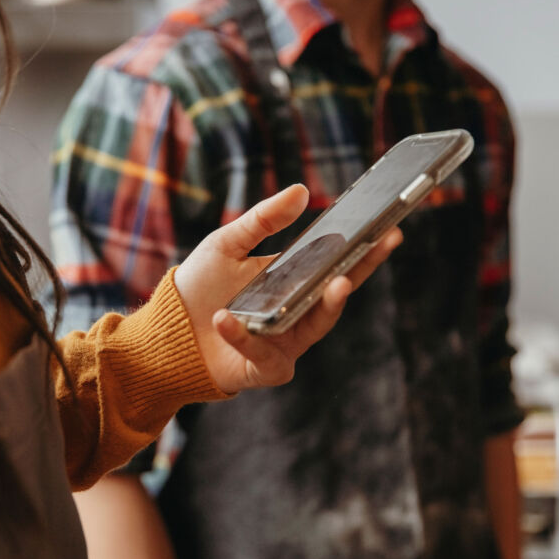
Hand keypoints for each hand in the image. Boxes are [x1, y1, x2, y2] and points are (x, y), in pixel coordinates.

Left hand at [174, 184, 401, 393]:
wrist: (169, 329)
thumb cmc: (201, 285)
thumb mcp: (228, 243)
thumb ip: (263, 220)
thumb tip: (301, 190)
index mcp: (293, 281)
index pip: (336, 265)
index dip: (363, 249)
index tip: (388, 228)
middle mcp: (297, 312)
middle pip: (338, 293)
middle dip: (362, 269)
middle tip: (383, 244)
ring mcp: (285, 342)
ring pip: (316, 326)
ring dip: (327, 306)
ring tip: (337, 284)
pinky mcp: (265, 368)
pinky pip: (264, 354)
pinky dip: (244, 337)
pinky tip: (224, 318)